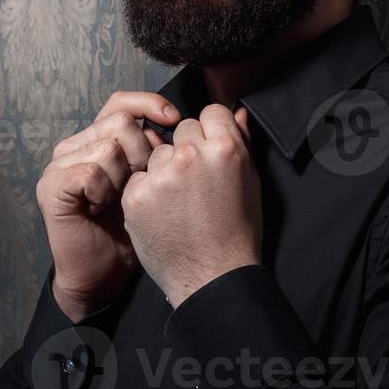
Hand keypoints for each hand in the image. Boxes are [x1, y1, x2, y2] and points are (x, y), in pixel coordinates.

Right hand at [36, 91, 181, 322]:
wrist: (106, 273)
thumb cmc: (145, 232)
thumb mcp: (172, 182)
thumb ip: (195, 145)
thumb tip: (237, 112)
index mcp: (104, 139)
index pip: (125, 103)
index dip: (151, 106)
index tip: (174, 121)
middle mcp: (79, 145)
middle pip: (119, 120)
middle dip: (142, 149)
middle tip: (148, 181)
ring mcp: (61, 164)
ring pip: (107, 146)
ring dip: (124, 176)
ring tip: (122, 199)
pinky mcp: (52, 187)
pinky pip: (90, 173)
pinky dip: (103, 192)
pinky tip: (103, 209)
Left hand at [121, 103, 262, 308]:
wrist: (212, 276)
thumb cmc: (238, 232)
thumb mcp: (251, 183)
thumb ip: (243, 142)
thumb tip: (239, 112)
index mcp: (226, 148)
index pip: (210, 113)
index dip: (211, 132)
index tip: (210, 152)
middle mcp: (192, 156)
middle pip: (182, 129)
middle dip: (187, 148)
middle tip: (195, 181)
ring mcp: (161, 175)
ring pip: (158, 153)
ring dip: (165, 169)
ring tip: (180, 201)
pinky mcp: (136, 195)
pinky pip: (139, 178)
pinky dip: (147, 192)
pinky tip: (163, 213)